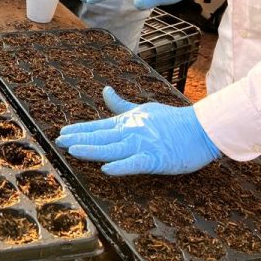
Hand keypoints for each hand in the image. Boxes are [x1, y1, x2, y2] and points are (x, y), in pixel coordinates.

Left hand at [56, 87, 221, 174]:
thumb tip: (105, 91)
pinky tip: (106, 169)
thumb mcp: (143, 108)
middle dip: (79, 139)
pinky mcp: (156, 159)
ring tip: (73, 151)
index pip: (98, 126)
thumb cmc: (172, 120)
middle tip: (59, 142)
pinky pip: (136, 163)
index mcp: (127, 122)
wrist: (201, 128)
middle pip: (100, 137)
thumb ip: (121, 105)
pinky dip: (121, 166)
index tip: (62, 133)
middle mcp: (131, 132)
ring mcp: (142, 145)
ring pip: (112, 149)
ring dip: (92, 150)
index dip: (80, 130)